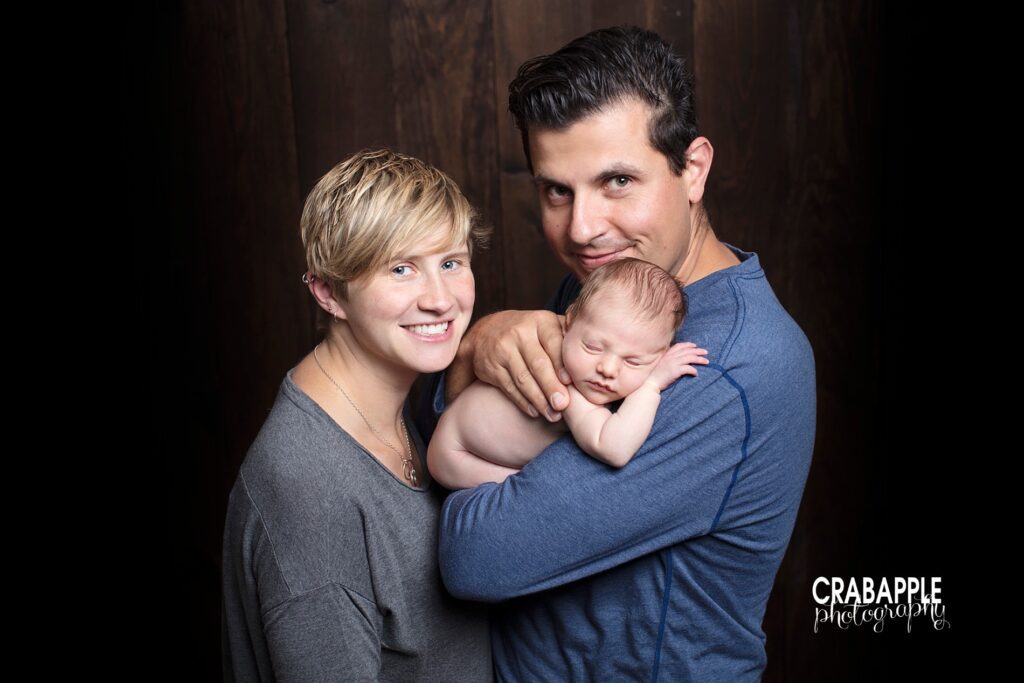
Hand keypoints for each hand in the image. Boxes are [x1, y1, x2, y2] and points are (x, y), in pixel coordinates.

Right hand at [447, 310, 569, 420]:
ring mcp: (503, 349)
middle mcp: (519, 333)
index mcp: (540, 321)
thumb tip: (594, 356)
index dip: (561, 363)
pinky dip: (523, 402)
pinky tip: (535, 411)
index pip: (553, 343)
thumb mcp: (546, 325)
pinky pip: (509, 387)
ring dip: (539, 400)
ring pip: (523, 378)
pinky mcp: (491, 367)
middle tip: (563, 405)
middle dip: (551, 386)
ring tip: (553, 415)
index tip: (570, 382)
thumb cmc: (529, 332)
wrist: (487, 332)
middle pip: (538, 363)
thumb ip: (567, 336)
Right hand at [647, 342, 709, 390]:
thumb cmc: (657, 375)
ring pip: (690, 358)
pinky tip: (696, 373)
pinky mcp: (675, 370)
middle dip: (698, 351)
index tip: (695, 346)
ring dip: (700, 359)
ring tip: (706, 362)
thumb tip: (680, 360)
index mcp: (667, 354)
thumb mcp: (663, 363)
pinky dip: (694, 370)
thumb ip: (670, 360)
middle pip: (688, 351)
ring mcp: (673, 363)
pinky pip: (688, 368)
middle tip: (706, 352)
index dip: (688, 345)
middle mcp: (671, 356)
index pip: (680, 346)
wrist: (652, 382)